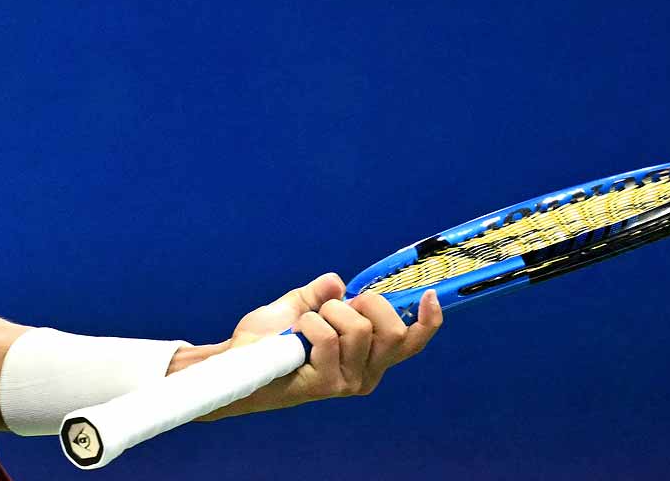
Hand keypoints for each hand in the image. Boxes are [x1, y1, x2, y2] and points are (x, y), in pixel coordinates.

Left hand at [181, 272, 441, 419]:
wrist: (239, 364)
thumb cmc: (270, 340)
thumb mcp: (300, 308)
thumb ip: (322, 294)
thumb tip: (339, 283)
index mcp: (369, 357)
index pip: (410, 343)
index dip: (427, 321)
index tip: (430, 293)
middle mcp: (366, 374)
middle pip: (391, 329)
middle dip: (366, 303)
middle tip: (336, 305)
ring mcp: (349, 382)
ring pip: (359, 329)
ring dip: (327, 313)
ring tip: (307, 323)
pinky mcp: (328, 385)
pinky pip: (328, 337)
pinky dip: (308, 324)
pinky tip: (295, 335)